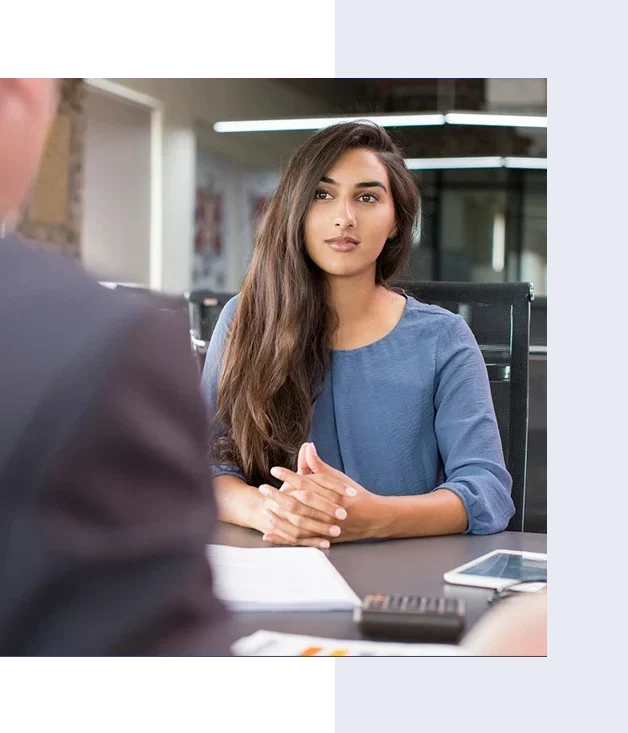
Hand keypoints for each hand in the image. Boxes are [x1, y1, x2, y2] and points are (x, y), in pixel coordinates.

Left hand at [263, 443, 386, 544]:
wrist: (374, 518)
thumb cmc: (355, 496)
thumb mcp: (339, 478)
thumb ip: (320, 466)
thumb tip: (307, 446)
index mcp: (334, 495)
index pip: (307, 484)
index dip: (289, 476)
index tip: (275, 470)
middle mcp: (330, 513)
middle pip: (299, 504)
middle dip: (278, 496)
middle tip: (263, 488)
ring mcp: (326, 528)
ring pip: (298, 524)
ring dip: (279, 517)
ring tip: (265, 507)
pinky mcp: (323, 539)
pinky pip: (300, 541)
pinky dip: (283, 538)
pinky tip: (268, 534)